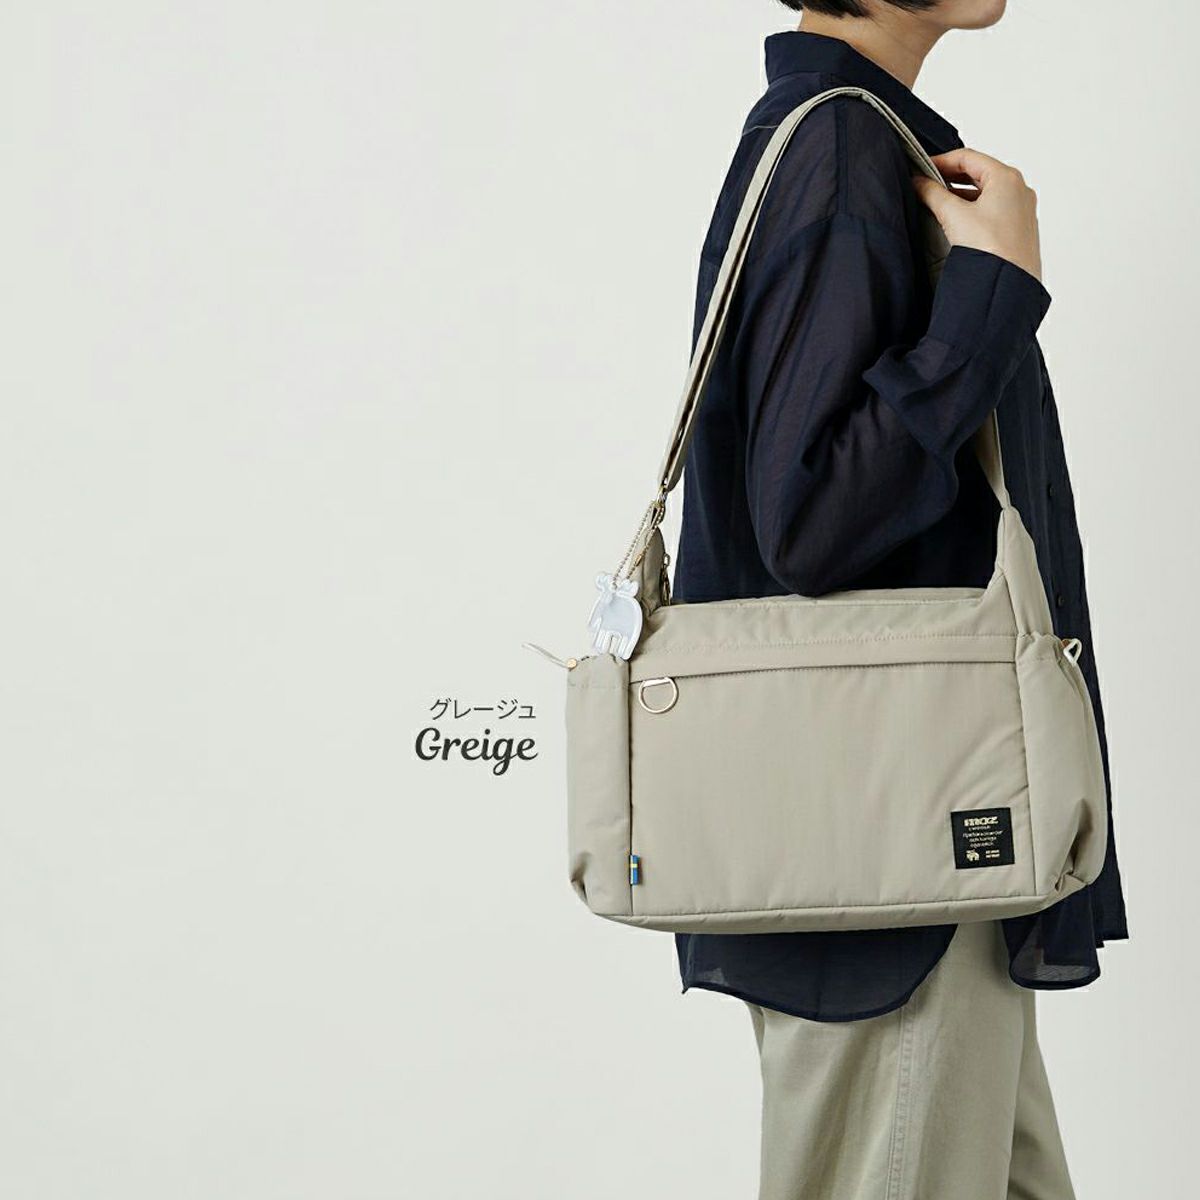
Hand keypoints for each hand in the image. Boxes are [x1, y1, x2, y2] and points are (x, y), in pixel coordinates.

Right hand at [913, 149, 1042, 281]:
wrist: (1008, 286)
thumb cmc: (991, 250)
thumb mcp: (954, 215)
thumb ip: (933, 194)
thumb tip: (919, 183)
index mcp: (1007, 178)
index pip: (968, 157)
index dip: (941, 161)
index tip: (920, 169)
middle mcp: (1019, 191)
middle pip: (978, 174)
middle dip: (949, 178)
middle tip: (925, 185)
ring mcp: (1020, 211)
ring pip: (984, 194)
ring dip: (959, 196)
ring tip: (936, 205)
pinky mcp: (1017, 231)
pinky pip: (992, 211)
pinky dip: (972, 210)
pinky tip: (955, 223)